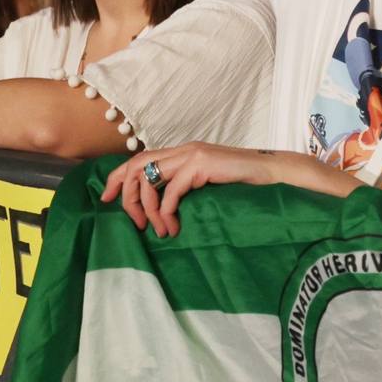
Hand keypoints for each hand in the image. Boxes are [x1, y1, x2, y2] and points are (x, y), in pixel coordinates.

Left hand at [99, 141, 280, 237]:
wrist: (274, 175)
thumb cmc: (244, 186)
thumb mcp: (207, 187)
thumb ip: (185, 189)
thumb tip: (161, 212)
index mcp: (182, 153)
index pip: (139, 159)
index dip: (118, 178)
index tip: (106, 199)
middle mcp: (183, 150)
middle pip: (136, 166)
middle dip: (127, 196)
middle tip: (134, 223)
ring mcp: (192, 155)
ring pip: (150, 178)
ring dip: (148, 209)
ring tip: (161, 232)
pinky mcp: (202, 165)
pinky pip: (171, 189)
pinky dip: (166, 211)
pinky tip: (173, 226)